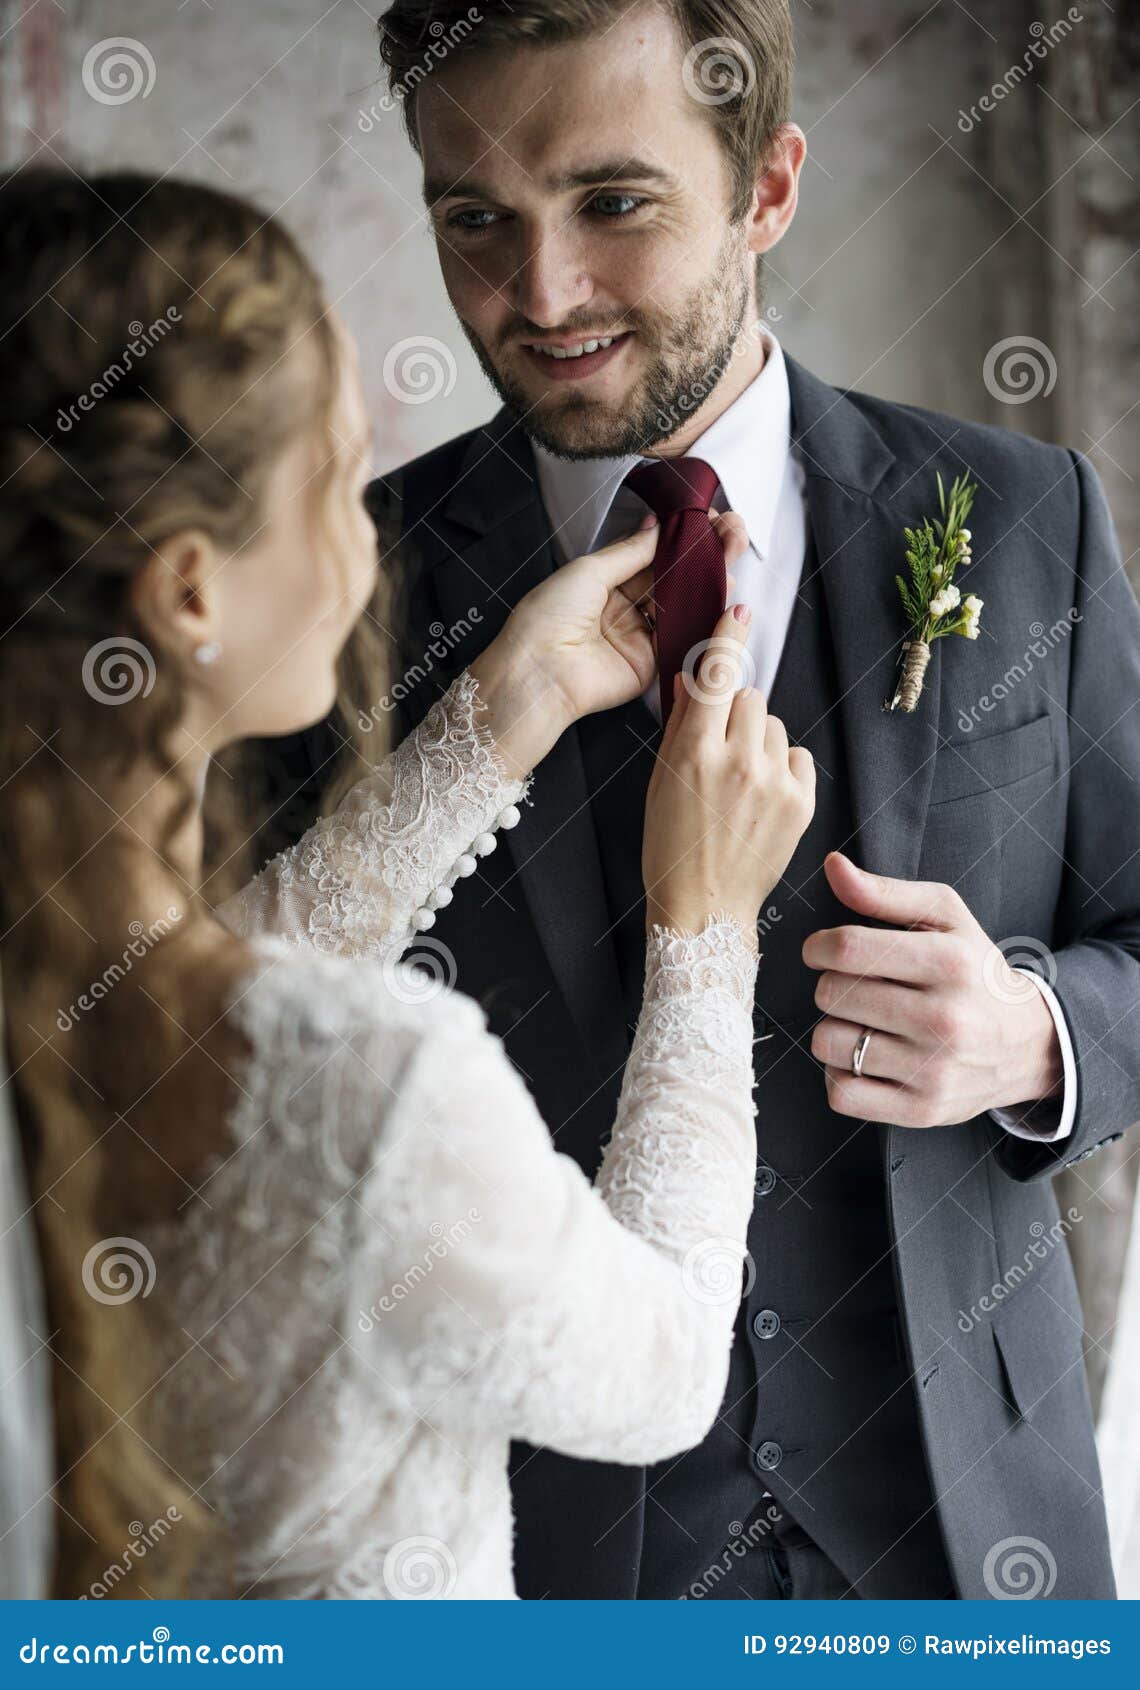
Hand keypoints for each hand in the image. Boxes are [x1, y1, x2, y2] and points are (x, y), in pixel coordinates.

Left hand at [469, 510, 747, 779]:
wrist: (539, 672)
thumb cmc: (548, 618)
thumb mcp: (588, 570)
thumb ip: (630, 552)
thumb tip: (657, 526)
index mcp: (601, 582)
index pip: (648, 555)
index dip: (677, 538)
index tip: (705, 519)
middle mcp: (621, 608)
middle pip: (669, 577)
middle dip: (700, 555)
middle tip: (730, 531)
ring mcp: (637, 636)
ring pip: (679, 604)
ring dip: (706, 580)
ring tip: (732, 553)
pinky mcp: (649, 663)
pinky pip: (680, 637)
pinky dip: (702, 616)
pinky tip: (721, 591)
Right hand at [643, 601, 814, 935]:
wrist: (704, 908)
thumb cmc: (671, 847)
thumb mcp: (661, 781)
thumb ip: (680, 727)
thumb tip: (694, 680)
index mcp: (695, 751)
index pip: (717, 675)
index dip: (728, 636)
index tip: (740, 608)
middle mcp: (738, 760)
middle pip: (750, 696)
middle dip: (736, 712)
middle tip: (722, 747)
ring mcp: (774, 782)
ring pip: (774, 725)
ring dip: (759, 740)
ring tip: (740, 780)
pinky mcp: (800, 802)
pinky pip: (797, 755)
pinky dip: (782, 766)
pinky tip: (763, 793)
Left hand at [803, 852, 1062, 1126]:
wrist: (1029, 1043)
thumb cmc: (974, 971)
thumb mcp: (945, 917)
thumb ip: (886, 892)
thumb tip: (833, 866)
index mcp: (948, 963)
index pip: (847, 949)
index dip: (818, 946)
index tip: (823, 951)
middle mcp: (944, 1019)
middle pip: (833, 994)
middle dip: (832, 985)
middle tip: (857, 987)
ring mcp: (934, 1069)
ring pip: (829, 1043)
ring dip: (834, 1029)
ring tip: (863, 1022)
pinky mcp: (922, 1109)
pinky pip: (841, 1093)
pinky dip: (840, 1074)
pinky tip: (862, 1058)